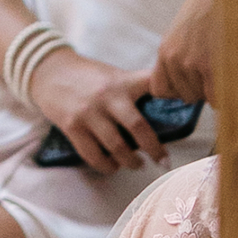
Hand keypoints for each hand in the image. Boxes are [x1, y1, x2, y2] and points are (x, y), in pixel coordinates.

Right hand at [30, 48, 165, 176]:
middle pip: (137, 127)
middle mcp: (107, 96)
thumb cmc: (87, 76)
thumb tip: (167, 105)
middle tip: (163, 161)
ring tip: (137, 165)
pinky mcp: (72, 126)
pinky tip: (112, 166)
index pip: (152, 83)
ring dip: (130, 161)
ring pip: (116, 146)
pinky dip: (105, 165)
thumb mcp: (114, 75)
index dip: (172, 93)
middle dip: (153, 149)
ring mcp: (89, 112)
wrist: (48, 71)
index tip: (189, 105)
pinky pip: (92, 154)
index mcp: (123, 82)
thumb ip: (136, 86)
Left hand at [152, 0, 219, 104]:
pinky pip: (217, 99)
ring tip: (227, 64)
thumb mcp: (186, 29)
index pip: (160, 90)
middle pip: (186, 96)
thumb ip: (183, 54)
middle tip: (218, 68)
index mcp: (165, 50)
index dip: (178, 90)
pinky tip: (234, 74)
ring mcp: (190, 64)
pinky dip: (227, 94)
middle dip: (202, 88)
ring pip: (204, 98)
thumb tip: (190, 86)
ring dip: (217, 88)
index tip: (194, 82)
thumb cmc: (214, 3)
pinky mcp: (210, 66)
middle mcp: (173, 59)